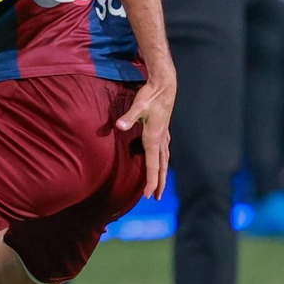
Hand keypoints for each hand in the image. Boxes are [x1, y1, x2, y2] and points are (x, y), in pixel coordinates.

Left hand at [118, 75, 175, 199]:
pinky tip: (160, 163)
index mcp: (154, 138)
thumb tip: (118, 126)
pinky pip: (164, 152)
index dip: (150, 181)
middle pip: (161, 167)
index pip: (153, 165)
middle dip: (158, 183)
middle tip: (155, 198)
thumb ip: (128, 118)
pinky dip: (162, 163)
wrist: (165, 85)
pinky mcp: (164, 131)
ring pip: (164, 160)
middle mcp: (161, 140)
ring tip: (160, 187)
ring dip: (162, 174)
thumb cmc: (150, 95)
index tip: (148, 195)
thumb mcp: (138, 106)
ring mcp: (164, 136)